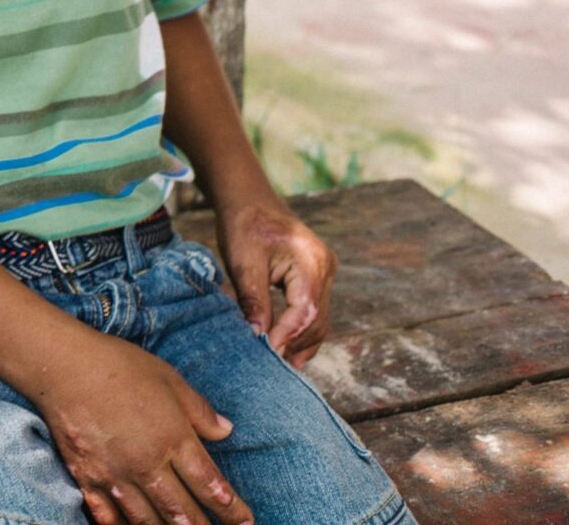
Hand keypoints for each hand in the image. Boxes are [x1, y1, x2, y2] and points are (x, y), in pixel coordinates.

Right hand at [32, 331, 251, 524]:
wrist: (61, 365)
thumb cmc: (117, 365)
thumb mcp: (168, 379)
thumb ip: (199, 410)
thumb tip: (226, 431)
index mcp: (173, 438)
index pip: (211, 485)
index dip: (231, 509)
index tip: (245, 520)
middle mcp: (147, 464)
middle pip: (183, 511)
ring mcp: (115, 475)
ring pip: (149, 520)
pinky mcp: (87, 478)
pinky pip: (108, 516)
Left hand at [218, 197, 336, 367]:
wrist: (249, 200)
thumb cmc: (244, 226)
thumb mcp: (243, 263)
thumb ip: (253, 300)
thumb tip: (257, 337)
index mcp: (311, 261)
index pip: (304, 310)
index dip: (286, 334)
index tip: (267, 352)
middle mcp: (325, 268)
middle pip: (318, 318)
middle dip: (296, 344)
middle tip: (275, 367)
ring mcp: (325, 272)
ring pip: (320, 318)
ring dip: (302, 341)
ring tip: (283, 365)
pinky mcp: (317, 276)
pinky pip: (315, 308)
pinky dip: (303, 328)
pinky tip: (288, 347)